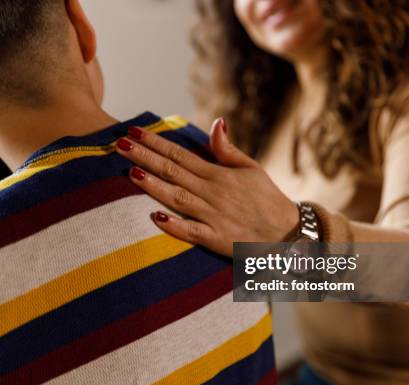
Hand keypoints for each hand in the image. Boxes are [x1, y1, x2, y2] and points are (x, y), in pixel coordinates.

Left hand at [115, 118, 299, 256]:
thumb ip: (227, 149)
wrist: (288, 234)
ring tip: (130, 172)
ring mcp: (214, 216)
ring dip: (153, 186)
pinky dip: (174, 225)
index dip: (156, 143)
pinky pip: (192, 232)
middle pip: (173, 172)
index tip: (135, 131)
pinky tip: (155, 217)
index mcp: (219, 175)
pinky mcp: (217, 239)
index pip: (181, 155)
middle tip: (119, 144)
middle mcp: (213, 193)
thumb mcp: (251, 168)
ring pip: (178, 198)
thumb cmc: (268, 199)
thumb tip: (216, 122)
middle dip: (145, 157)